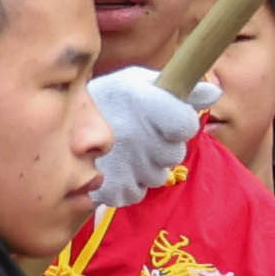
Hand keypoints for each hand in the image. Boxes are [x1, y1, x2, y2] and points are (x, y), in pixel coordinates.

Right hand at [78, 65, 203, 214]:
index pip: (186, 124)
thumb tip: (214, 93)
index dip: (180, 123)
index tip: (166, 119)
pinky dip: (129, 182)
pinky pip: (137, 192)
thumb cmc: (108, 99)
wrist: (60, 126)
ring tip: (126, 150)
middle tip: (140, 135)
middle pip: (175, 154)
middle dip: (163, 146)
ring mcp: (125, 164)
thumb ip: (180, 89)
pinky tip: (116, 166)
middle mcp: (138, 134)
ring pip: (158, 176)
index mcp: (145, 101)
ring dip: (147, 166)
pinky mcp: (113, 188)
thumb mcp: (140, 82)